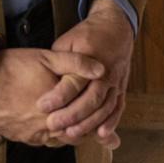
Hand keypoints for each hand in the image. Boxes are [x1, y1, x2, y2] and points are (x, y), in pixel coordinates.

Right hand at [0, 48, 105, 145]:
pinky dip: (55, 136)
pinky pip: (43, 141)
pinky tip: (58, 129)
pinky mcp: (19, 136)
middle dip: (90, 134)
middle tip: (106, 137)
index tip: (112, 131)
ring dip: (72, 135)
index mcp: (56, 109)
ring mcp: (30, 134)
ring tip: (85, 131)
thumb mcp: (44, 57)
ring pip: (59, 140)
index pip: (86, 123)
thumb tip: (101, 70)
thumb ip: (75, 63)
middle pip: (75, 135)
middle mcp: (44, 126)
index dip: (101, 125)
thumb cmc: (8, 69)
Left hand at [40, 0, 133, 147]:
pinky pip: (118, 108)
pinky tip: (101, 134)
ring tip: (72, 133)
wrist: (115, 28)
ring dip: (90, 123)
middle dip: (72, 114)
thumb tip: (44, 81)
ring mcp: (115, 81)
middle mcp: (105, 71)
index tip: (42, 106)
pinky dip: (111, 122)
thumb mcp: (67, 42)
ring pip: (105, 106)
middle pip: (90, 98)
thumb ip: (58, 62)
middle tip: (53, 125)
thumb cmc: (87, 35)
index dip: (58, 95)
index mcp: (90, 57)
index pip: (74, 81)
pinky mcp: (121, 88)